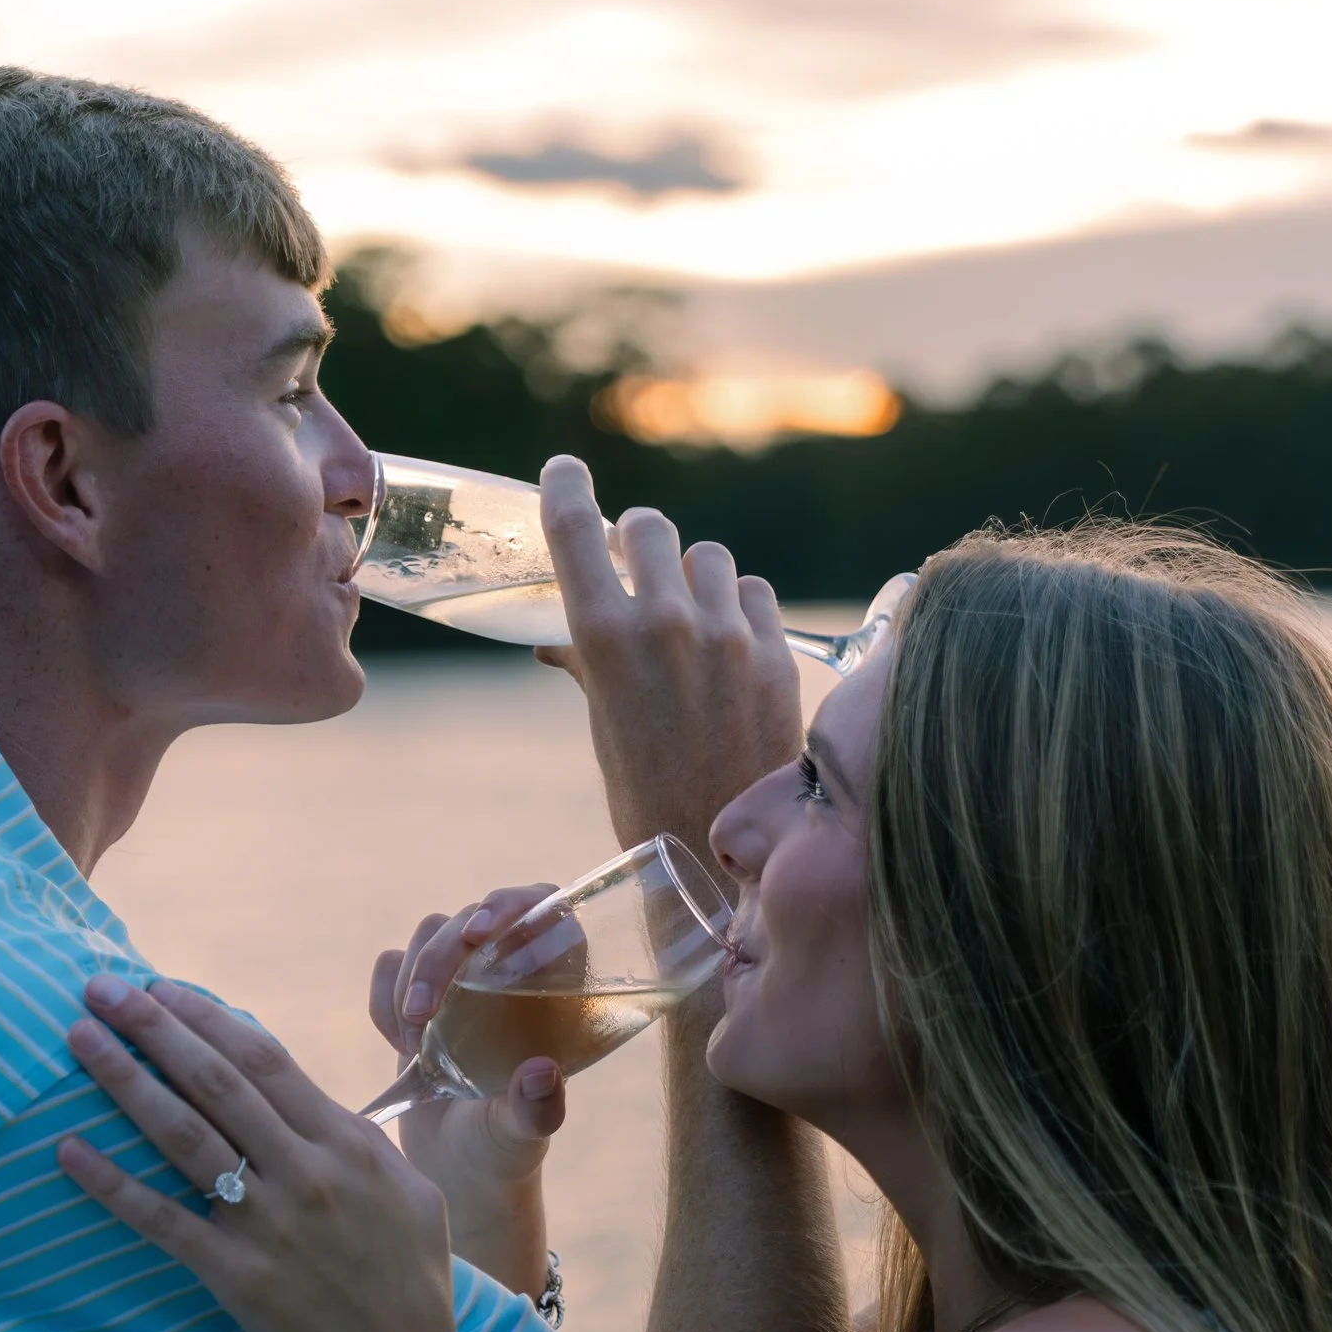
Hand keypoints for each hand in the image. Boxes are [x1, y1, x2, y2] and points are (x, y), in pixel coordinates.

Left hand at [60, 977, 467, 1331]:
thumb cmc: (412, 1279)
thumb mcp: (411, 1190)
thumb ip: (358, 1138)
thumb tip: (309, 1099)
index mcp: (345, 1142)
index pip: (263, 1058)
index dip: (206, 1016)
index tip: (159, 987)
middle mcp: (304, 1171)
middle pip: (215, 1080)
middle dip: (154, 1026)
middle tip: (100, 988)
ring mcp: (267, 1222)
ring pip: (183, 1134)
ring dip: (125, 1080)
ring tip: (79, 1039)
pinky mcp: (235, 1275)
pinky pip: (163, 1220)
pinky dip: (113, 1184)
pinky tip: (69, 1149)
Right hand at [371, 893, 566, 1270]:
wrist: (454, 1174)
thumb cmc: (503, 1154)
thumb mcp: (521, 1135)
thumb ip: (536, 1110)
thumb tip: (543, 1073)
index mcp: (555, 988)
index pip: (544, 907)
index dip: (514, 903)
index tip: (479, 933)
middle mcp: (513, 973)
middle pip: (473, 919)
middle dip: (439, 957)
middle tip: (421, 1016)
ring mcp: (464, 982)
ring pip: (429, 934)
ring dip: (410, 977)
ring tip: (411, 1041)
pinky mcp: (421, 998)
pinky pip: (391, 965)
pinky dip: (383, 995)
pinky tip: (397, 1043)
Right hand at [535, 454, 802, 849]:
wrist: (718, 859)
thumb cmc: (643, 797)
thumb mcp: (602, 724)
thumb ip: (587, 663)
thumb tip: (556, 636)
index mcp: (605, 638)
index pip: (574, 526)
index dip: (566, 487)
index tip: (565, 472)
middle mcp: (667, 622)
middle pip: (650, 527)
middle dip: (638, 543)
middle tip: (635, 567)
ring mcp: (728, 635)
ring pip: (708, 559)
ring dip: (694, 578)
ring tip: (691, 621)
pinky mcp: (775, 655)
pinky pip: (754, 596)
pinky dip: (740, 611)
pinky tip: (731, 648)